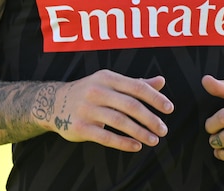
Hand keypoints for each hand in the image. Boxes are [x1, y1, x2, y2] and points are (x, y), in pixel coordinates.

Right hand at [48, 70, 173, 151]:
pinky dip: (123, 143)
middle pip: (130, 105)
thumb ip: (135, 83)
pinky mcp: (80, 127)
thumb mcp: (109, 82)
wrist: (54, 102)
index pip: (136, 86)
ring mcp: (87, 109)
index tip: (169, 109)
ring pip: (119, 122)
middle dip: (150, 118)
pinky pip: (106, 137)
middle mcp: (97, 91)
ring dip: (140, 132)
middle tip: (164, 129)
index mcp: (107, 77)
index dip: (155, 98)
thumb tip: (161, 81)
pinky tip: (136, 146)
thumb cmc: (89, 91)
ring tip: (154, 140)